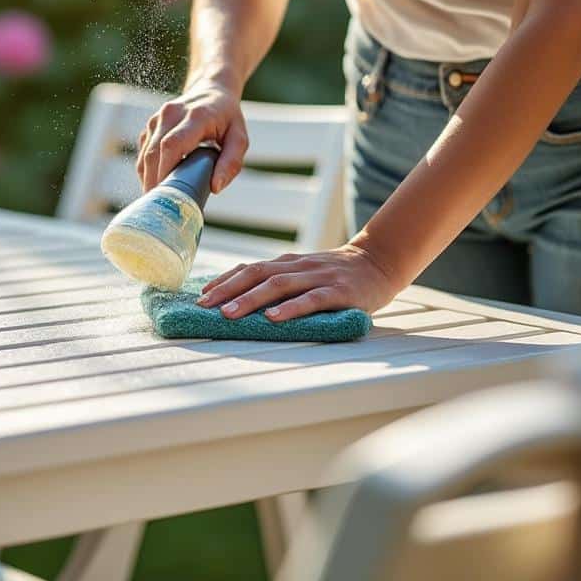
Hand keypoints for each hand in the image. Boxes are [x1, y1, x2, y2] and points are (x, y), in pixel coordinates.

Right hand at [137, 79, 247, 192]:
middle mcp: (170, 114)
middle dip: (155, 183)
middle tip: (162, 208)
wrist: (211, 90)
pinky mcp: (150, 126)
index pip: (172, 145)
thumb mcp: (239, 138)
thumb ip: (231, 162)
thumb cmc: (227, 117)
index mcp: (195, 116)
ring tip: (159, 201)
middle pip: (153, 154)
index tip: (169, 196)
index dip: (166, 172)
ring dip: (149, 180)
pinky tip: (159, 185)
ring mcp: (156, 119)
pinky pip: (143, 154)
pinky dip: (148, 172)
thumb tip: (215, 187)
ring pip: (144, 156)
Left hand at [196, 244, 400, 319]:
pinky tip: (274, 318)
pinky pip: (312, 299)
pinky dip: (291, 308)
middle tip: (204, 306)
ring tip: (229, 314)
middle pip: (257, 274)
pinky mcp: (339, 291)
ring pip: (279, 285)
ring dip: (250, 299)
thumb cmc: (335, 275)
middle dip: (228, 289)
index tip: (201, 295)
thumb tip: (240, 298)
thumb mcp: (303, 273)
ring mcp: (318, 277)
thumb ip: (279, 281)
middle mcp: (298, 266)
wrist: (379, 262)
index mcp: (287, 263)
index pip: (249, 268)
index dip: (224, 280)